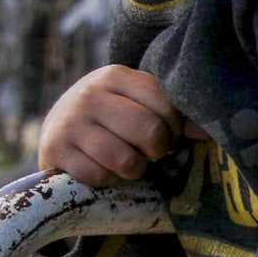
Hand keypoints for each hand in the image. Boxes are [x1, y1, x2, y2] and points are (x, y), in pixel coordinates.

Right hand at [39, 65, 184, 185]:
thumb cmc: (110, 120)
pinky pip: (98, 176)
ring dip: (132, 170)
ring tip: (126, 162)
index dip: (175, 129)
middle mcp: (90, 93)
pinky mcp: (55, 149)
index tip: (166, 136)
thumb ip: (172, 114)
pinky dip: (106, 180)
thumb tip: (202, 132)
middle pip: (149, 131)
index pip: (165, 105)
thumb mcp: (136, 105)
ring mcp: (70, 121)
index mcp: (115, 76)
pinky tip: (101, 168)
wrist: (56, 132)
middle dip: (157, 151)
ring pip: (125, 159)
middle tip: (149, 153)